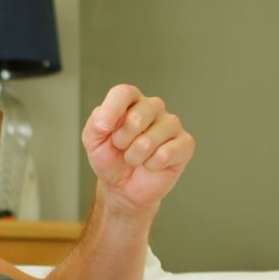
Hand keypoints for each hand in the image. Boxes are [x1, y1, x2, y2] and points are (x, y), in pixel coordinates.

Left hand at [82, 84, 194, 216]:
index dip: (112, 110)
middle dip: (121, 142)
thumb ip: (95, 125)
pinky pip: (165, 155)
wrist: (123, 186)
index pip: (123, 93)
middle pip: (136, 118)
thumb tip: (103, 122)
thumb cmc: (110, 159)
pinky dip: (151, 165)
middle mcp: (154, 107)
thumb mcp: (93, 141)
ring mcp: (171, 124)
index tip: (102, 129)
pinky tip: (151, 164)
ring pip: (148, 141)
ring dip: (134, 157)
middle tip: (122, 148)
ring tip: (135, 158)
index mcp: (131, 100)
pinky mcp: (185, 143)